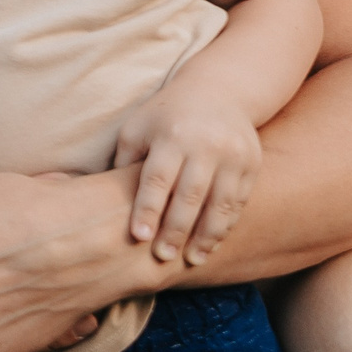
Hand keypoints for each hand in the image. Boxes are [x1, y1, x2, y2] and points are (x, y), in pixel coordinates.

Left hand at [114, 89, 260, 265]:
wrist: (220, 91)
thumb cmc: (166, 115)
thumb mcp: (138, 128)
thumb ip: (124, 162)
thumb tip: (100, 199)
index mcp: (172, 136)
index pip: (158, 178)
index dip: (147, 209)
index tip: (138, 236)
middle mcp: (206, 146)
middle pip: (190, 196)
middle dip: (176, 230)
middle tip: (162, 257)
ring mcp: (234, 156)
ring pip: (220, 204)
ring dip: (206, 236)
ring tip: (192, 260)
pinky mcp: (252, 165)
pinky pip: (239, 202)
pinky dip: (225, 225)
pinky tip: (212, 243)